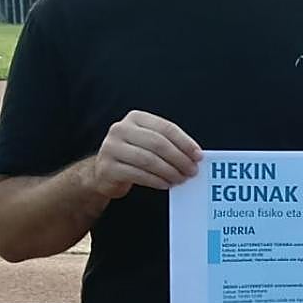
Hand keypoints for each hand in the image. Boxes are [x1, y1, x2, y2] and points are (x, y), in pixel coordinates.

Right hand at [87, 110, 201, 199]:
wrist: (105, 172)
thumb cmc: (134, 155)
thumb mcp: (149, 142)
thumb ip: (169, 143)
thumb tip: (194, 155)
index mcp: (136, 118)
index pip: (166, 128)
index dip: (185, 143)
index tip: (198, 156)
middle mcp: (121, 129)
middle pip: (158, 143)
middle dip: (179, 159)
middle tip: (191, 171)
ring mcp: (111, 148)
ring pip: (148, 159)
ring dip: (169, 171)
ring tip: (180, 179)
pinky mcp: (108, 167)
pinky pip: (137, 174)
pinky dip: (156, 180)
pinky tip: (165, 184)